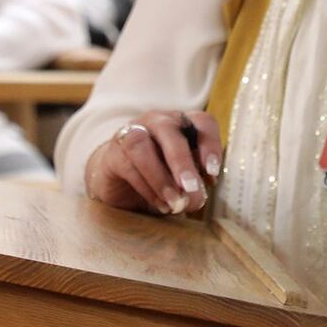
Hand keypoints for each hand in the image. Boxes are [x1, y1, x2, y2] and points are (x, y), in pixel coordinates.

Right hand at [84, 109, 221, 215]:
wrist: (121, 182)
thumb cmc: (162, 175)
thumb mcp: (184, 176)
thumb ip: (195, 180)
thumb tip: (198, 194)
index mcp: (182, 123)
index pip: (202, 122)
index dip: (210, 144)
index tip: (213, 173)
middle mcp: (157, 122)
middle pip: (169, 131)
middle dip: (182, 162)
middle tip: (192, 189)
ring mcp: (131, 133)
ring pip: (141, 145)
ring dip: (160, 177)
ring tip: (175, 202)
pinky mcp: (113, 154)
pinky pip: (127, 166)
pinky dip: (147, 188)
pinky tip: (161, 204)